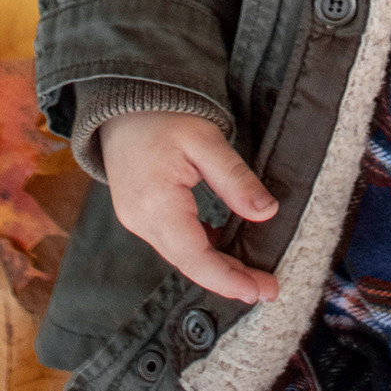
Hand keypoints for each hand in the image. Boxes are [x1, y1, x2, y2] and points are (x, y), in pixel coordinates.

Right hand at [100, 111, 279, 307]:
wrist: (123, 99)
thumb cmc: (164, 114)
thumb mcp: (206, 140)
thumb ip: (235, 179)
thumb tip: (266, 212)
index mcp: (156, 203)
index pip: (195, 257)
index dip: (228, 279)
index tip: (260, 291)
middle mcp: (140, 219)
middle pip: (189, 262)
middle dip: (228, 279)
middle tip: (267, 288)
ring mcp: (136, 218)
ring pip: (180, 254)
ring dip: (215, 266)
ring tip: (251, 274)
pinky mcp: (138, 213)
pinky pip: (172, 241)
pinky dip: (199, 249)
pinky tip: (223, 247)